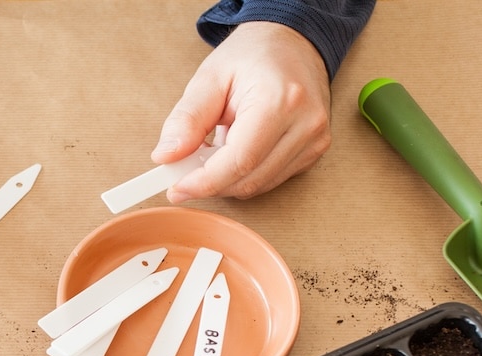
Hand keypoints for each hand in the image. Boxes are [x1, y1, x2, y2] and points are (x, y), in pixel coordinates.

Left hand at [152, 22, 331, 202]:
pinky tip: (233, 151)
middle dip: (209, 183)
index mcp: (280, 100)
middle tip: (183, 170)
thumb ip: (186, 119)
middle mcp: (305, 123)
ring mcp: (315, 140)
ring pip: (258, 186)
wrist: (291, 42)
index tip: (175, 188)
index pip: (238, 161)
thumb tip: (166, 157)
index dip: (203, 182)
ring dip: (225, 180)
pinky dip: (243, 175)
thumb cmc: (251, 56)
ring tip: (211, 150)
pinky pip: (270, 180)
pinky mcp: (314, 151)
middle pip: (249, 179)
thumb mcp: (209, 78)